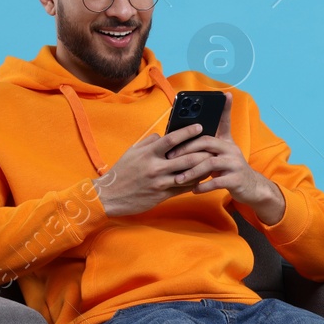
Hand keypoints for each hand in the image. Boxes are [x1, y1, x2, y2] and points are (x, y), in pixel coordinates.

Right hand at [92, 123, 209, 216]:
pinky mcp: (162, 195)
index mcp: (148, 153)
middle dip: (202, 152)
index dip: (187, 132)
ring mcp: (160, 182)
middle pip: (185, 158)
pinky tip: (202, 177)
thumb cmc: (122, 172)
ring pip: (188, 174)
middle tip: (214, 146)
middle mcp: (155, 167)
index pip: (171, 139)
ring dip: (202, 168)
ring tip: (212, 162)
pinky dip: (194, 182)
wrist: (110, 196)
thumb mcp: (132, 152)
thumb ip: (149, 142)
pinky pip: (183, 188)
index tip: (200, 126)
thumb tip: (164, 135)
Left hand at [165, 91, 285, 223]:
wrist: (252, 188)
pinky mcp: (236, 180)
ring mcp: (235, 164)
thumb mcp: (223, 154)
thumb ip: (209, 146)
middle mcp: (232, 149)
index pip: (225, 121)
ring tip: (179, 179)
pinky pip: (216, 182)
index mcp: (227, 141)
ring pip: (210, 163)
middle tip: (171, 157)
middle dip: (187, 148)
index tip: (224, 93)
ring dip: (192, 171)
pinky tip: (194, 190)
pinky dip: (203, 186)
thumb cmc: (231, 169)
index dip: (225, 107)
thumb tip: (184, 139)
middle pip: (207, 142)